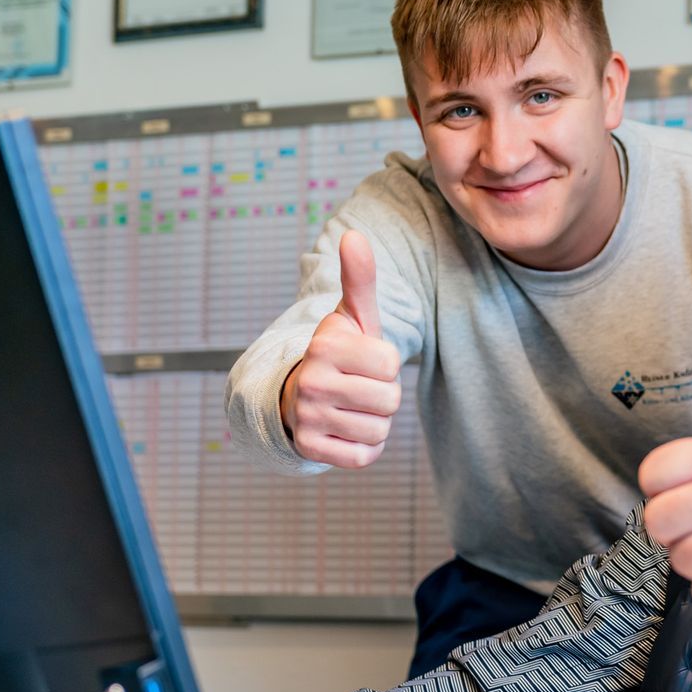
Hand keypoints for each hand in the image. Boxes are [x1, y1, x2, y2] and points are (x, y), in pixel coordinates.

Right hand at [280, 230, 404, 467]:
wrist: (299, 395)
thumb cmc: (339, 353)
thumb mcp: (352, 316)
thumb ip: (359, 278)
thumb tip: (354, 235)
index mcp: (325, 345)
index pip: (391, 363)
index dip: (386, 364)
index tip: (363, 360)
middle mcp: (311, 381)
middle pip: (389, 399)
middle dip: (383, 395)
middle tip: (358, 386)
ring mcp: (307, 417)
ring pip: (379, 429)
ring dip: (374, 421)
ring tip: (351, 406)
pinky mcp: (310, 449)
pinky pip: (364, 456)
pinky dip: (364, 447)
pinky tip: (346, 430)